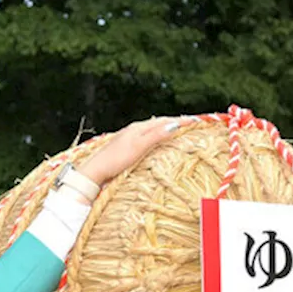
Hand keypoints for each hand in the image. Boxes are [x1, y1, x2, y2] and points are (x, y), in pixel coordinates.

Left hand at [75, 116, 193, 187]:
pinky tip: (156, 140)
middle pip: (159, 122)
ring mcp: (129, 137)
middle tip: (191, 121)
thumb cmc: (116, 160)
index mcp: (139, 127)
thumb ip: (156, 136)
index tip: (197, 120)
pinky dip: (156, 135)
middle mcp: (135, 129)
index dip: (181, 120)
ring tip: (177, 128)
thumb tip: (175, 125)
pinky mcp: (126, 147)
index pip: (165, 121)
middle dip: (175, 121)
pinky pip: (146, 136)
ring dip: (166, 127)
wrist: (95, 171)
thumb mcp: (139, 147)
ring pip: (152, 129)